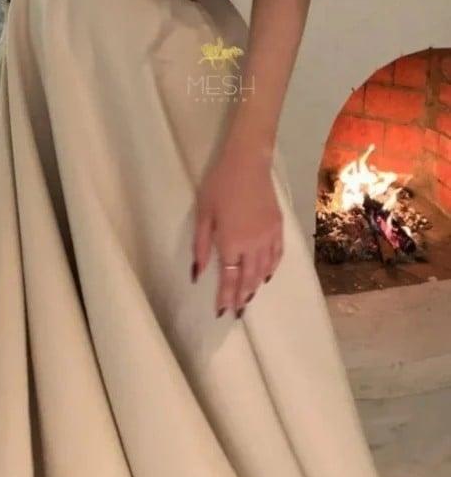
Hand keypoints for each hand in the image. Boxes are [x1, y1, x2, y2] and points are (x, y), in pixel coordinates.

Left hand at [192, 135, 282, 317]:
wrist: (248, 163)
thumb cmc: (219, 186)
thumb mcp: (203, 215)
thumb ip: (201, 246)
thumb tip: (197, 273)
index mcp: (231, 243)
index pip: (229, 278)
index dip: (226, 297)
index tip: (222, 312)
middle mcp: (253, 245)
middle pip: (248, 278)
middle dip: (242, 297)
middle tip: (237, 312)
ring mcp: (269, 237)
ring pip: (264, 270)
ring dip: (255, 285)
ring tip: (248, 297)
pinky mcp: (278, 227)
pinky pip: (277, 255)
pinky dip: (271, 268)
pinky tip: (266, 275)